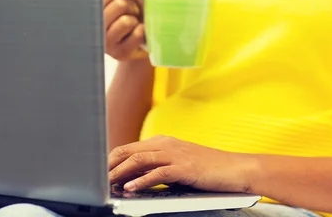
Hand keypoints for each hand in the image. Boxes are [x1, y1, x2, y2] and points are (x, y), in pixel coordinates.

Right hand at [104, 0, 147, 60]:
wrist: (147, 39)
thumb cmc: (137, 12)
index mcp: (97, 9)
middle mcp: (98, 26)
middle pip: (120, 5)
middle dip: (133, 6)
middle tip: (134, 12)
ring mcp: (107, 42)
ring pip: (126, 21)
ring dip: (137, 19)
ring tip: (135, 23)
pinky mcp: (120, 53)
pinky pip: (137, 34)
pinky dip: (143, 30)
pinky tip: (139, 33)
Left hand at [108, 135, 255, 193]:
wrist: (234, 169)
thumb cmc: (207, 170)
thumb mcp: (177, 165)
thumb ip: (157, 168)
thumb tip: (132, 180)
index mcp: (163, 141)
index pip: (130, 148)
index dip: (111, 160)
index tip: (99, 173)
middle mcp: (166, 144)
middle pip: (129, 151)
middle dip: (110, 165)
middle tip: (96, 179)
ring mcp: (175, 154)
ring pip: (139, 160)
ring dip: (121, 173)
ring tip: (108, 184)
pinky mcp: (184, 167)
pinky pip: (157, 173)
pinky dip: (141, 181)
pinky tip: (131, 189)